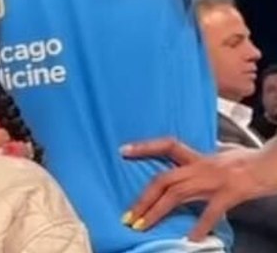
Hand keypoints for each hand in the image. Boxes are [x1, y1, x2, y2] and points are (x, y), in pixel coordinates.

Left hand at [122, 137, 271, 239]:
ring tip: (142, 226)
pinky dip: (199, 226)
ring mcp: (213, 180)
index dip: (144, 147)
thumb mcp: (224, 156)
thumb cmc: (251, 160)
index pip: (167, 145)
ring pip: (176, 194)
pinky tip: (190, 239)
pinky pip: (210, 211)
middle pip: (163, 180)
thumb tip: (194, 168)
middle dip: (143, 199)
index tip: (123, 150)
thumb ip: (205, 163)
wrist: (273, 163)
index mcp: (199, 157)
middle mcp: (201, 166)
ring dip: (156, 212)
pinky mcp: (229, 193)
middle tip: (128, 216)